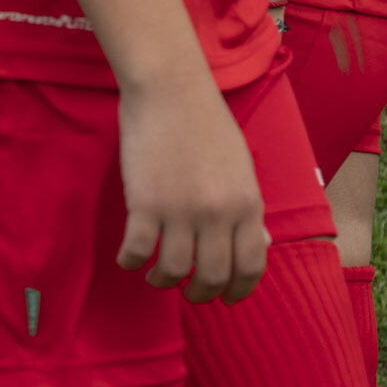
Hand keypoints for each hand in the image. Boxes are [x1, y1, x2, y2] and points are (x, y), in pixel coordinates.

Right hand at [117, 71, 267, 301]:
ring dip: (163, 280)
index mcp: (247, 204)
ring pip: (174, 269)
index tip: (224, 297)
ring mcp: (180, 209)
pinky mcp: (144, 201)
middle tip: (187, 291)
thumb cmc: (206, 123)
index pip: (250, 267)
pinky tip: (128, 258)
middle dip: (199, 294)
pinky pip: (138, 249)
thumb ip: (248, 208)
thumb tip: (259, 243)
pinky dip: (131, 261)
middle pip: (212, 275)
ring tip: (156, 275)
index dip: (237, 291)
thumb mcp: (241, 167)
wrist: (170, 88)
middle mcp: (218, 214)